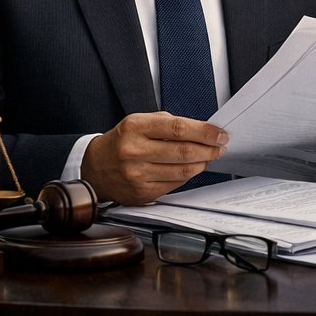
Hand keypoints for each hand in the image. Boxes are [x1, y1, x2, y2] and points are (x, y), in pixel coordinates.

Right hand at [81, 112, 228, 204]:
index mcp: (135, 128)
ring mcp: (137, 175)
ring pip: (183, 171)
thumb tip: (203, 132)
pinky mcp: (142, 193)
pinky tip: (191, 167)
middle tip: (220, 146)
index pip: (179, 129)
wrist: (95, 168)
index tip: (220, 134)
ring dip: (202, 163)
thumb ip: (170, 124)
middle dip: (209, 149)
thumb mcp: (141, 122)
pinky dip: (188, 176)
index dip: (205, 132)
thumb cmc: (123, 141)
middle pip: (184, 152)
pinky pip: (175, 184)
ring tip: (209, 156)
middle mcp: (134, 152)